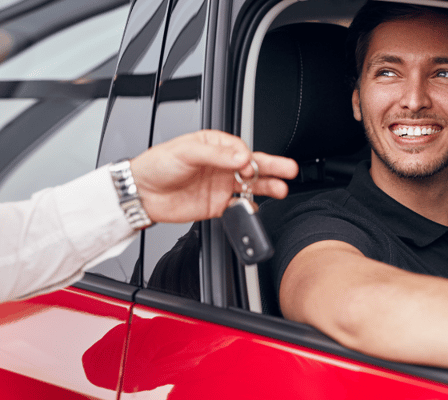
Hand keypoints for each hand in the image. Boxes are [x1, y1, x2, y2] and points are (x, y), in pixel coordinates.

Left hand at [129, 130, 297, 222]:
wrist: (142, 193)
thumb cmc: (158, 165)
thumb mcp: (186, 152)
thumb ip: (216, 155)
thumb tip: (241, 157)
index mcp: (215, 146)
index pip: (241, 149)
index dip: (247, 157)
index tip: (247, 165)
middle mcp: (221, 165)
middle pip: (253, 166)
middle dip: (272, 167)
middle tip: (289, 169)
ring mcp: (221, 186)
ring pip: (251, 186)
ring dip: (267, 187)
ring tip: (281, 189)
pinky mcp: (217, 205)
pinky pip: (239, 207)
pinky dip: (248, 209)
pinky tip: (255, 209)